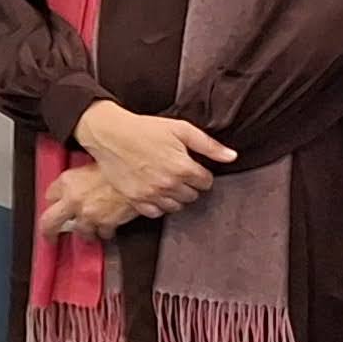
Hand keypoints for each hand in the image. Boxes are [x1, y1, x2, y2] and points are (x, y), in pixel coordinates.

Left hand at [40, 165, 141, 240]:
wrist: (143, 174)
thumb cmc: (124, 164)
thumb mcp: (97, 162)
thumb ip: (84, 174)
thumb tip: (83, 180)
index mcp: (68, 180)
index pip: (49, 194)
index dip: (54, 200)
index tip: (56, 203)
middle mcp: (73, 199)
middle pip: (49, 222)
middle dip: (50, 231)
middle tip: (51, 236)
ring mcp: (87, 215)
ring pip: (79, 231)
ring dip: (86, 230)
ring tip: (91, 230)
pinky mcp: (104, 224)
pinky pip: (102, 234)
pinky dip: (106, 231)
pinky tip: (110, 227)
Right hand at [77, 100, 233, 213]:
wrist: (110, 134)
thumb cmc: (145, 129)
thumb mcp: (181, 129)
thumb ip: (209, 145)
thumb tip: (232, 156)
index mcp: (183, 167)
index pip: (206, 182)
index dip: (201, 174)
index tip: (193, 167)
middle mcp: (168, 184)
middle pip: (192, 196)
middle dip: (189, 185)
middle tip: (179, 173)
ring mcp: (151, 194)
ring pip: (176, 206)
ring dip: (175, 196)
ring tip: (167, 182)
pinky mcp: (135, 199)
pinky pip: (155, 213)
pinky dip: (158, 205)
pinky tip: (156, 192)